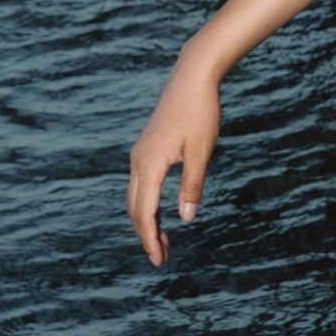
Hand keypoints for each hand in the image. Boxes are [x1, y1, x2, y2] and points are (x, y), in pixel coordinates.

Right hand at [127, 38, 221, 264]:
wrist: (193, 76)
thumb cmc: (200, 111)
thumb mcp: (200, 152)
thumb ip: (191, 186)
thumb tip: (185, 219)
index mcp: (149, 164)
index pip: (144, 211)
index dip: (149, 239)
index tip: (159, 260)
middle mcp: (138, 160)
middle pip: (134, 207)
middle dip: (146, 234)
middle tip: (162, 257)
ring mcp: (140, 153)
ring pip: (136, 196)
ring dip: (147, 219)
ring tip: (164, 240)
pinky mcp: (147, 147)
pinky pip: (141, 182)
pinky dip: (149, 202)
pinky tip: (163, 210)